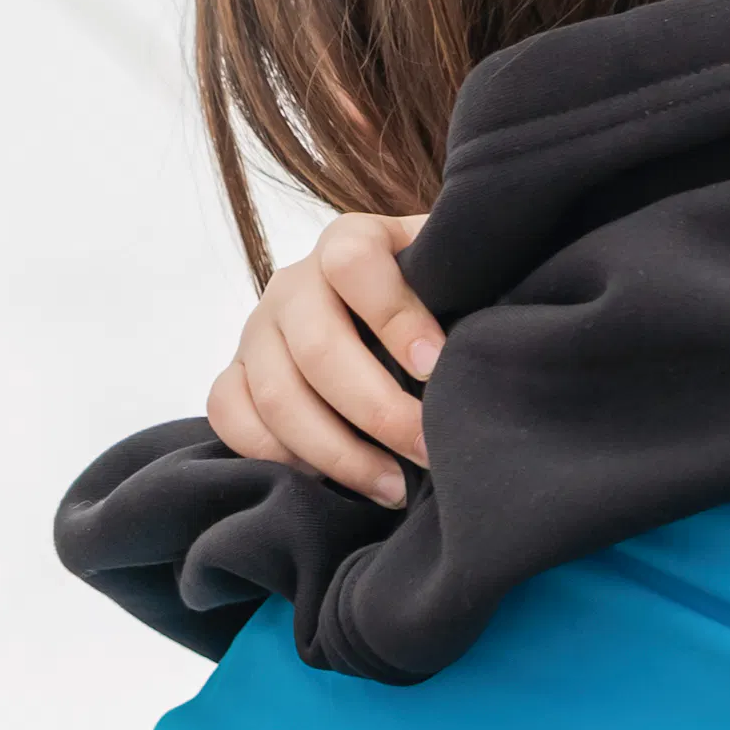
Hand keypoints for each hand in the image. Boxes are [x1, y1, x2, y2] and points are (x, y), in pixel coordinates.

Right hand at [207, 212, 439, 505]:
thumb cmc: (436, 299)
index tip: (436, 368)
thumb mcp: (454, 279)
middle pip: (317, 348)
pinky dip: (278, 458)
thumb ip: (465, 293)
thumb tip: (498, 348)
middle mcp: (294, 282)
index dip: (395, 315)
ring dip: (338, 453)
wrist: (387, 309)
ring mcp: (257, 329)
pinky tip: (332, 482)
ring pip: (277, 395)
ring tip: (394, 487)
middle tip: (429, 451)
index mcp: (350, 241)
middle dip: (379, 411)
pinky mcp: (234, 373)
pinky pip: (231, 417)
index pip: (353, 263)